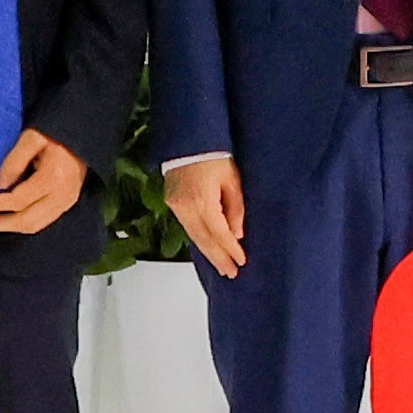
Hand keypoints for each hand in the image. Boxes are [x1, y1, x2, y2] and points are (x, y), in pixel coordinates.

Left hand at [0, 129, 85, 238]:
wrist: (86, 132)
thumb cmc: (57, 130)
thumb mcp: (33, 137)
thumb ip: (15, 160)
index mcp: (53, 178)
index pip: (17, 200)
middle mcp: (62, 196)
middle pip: (25, 220)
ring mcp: (67, 202)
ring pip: (34, 226)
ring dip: (7, 228)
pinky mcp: (68, 203)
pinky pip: (42, 222)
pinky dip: (21, 225)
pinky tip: (7, 221)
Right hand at [166, 156, 246, 278]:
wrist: (188, 140)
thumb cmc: (213, 154)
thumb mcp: (232, 179)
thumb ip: (236, 208)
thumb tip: (237, 233)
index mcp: (203, 200)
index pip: (219, 232)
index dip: (230, 249)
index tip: (240, 261)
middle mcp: (186, 206)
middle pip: (204, 240)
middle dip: (218, 258)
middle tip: (230, 272)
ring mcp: (176, 205)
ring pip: (193, 236)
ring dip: (208, 252)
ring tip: (221, 266)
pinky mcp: (172, 202)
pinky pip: (186, 227)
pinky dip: (198, 239)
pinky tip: (207, 247)